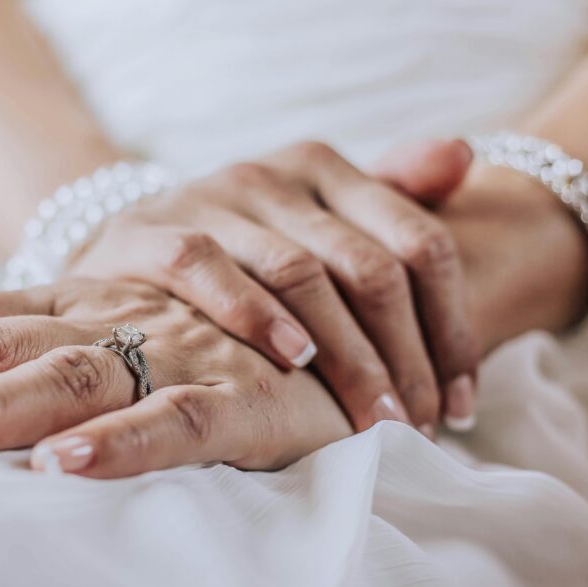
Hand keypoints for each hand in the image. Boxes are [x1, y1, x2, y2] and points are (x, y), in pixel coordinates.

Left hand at [0, 280, 350, 477]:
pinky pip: (177, 418)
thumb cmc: (204, 350)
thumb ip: (36, 360)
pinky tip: (65, 465)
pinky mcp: (239, 395)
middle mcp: (109, 319)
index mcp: (71, 306)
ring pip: (68, 376)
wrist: (332, 336)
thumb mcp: (112, 340)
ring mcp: (173, 351)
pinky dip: (120, 443)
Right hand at [69, 140, 478, 434]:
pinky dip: (253, 314)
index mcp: (327, 169)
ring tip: (373, 419)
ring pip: (302, 275)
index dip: (452, 329)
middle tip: (420, 428)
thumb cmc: (236, 248)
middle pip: (370, 269)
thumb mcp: (311, 217)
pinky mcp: (153, 230)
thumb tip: (464, 155)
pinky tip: (292, 359)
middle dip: (405, 359)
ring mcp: (212, 198)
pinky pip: (209, 269)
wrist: (123, 243)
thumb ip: (390, 196)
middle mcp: (276, 176)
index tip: (461, 404)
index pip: (420, 243)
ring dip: (347, 356)